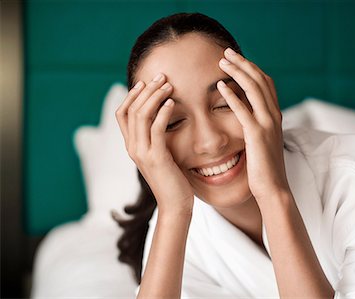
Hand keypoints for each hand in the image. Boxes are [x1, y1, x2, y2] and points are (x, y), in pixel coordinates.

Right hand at [116, 75, 193, 215]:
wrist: (175, 205)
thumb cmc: (172, 180)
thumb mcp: (161, 156)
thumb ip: (157, 140)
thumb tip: (163, 121)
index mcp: (132, 146)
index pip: (122, 114)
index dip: (131, 95)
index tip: (146, 82)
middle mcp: (132, 148)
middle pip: (131, 109)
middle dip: (145, 90)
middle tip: (161, 76)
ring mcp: (142, 153)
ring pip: (141, 115)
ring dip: (154, 96)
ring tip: (168, 84)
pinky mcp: (156, 158)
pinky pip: (156, 129)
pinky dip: (163, 112)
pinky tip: (172, 102)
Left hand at [217, 48, 290, 202]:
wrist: (273, 189)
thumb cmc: (265, 168)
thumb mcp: (264, 142)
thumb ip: (258, 126)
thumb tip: (246, 115)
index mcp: (276, 116)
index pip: (266, 83)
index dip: (251, 68)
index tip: (237, 60)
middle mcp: (274, 116)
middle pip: (260, 80)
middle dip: (243, 63)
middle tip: (226, 53)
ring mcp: (267, 124)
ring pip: (254, 89)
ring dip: (238, 72)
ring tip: (222, 62)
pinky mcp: (256, 135)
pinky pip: (243, 109)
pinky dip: (232, 95)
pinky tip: (220, 86)